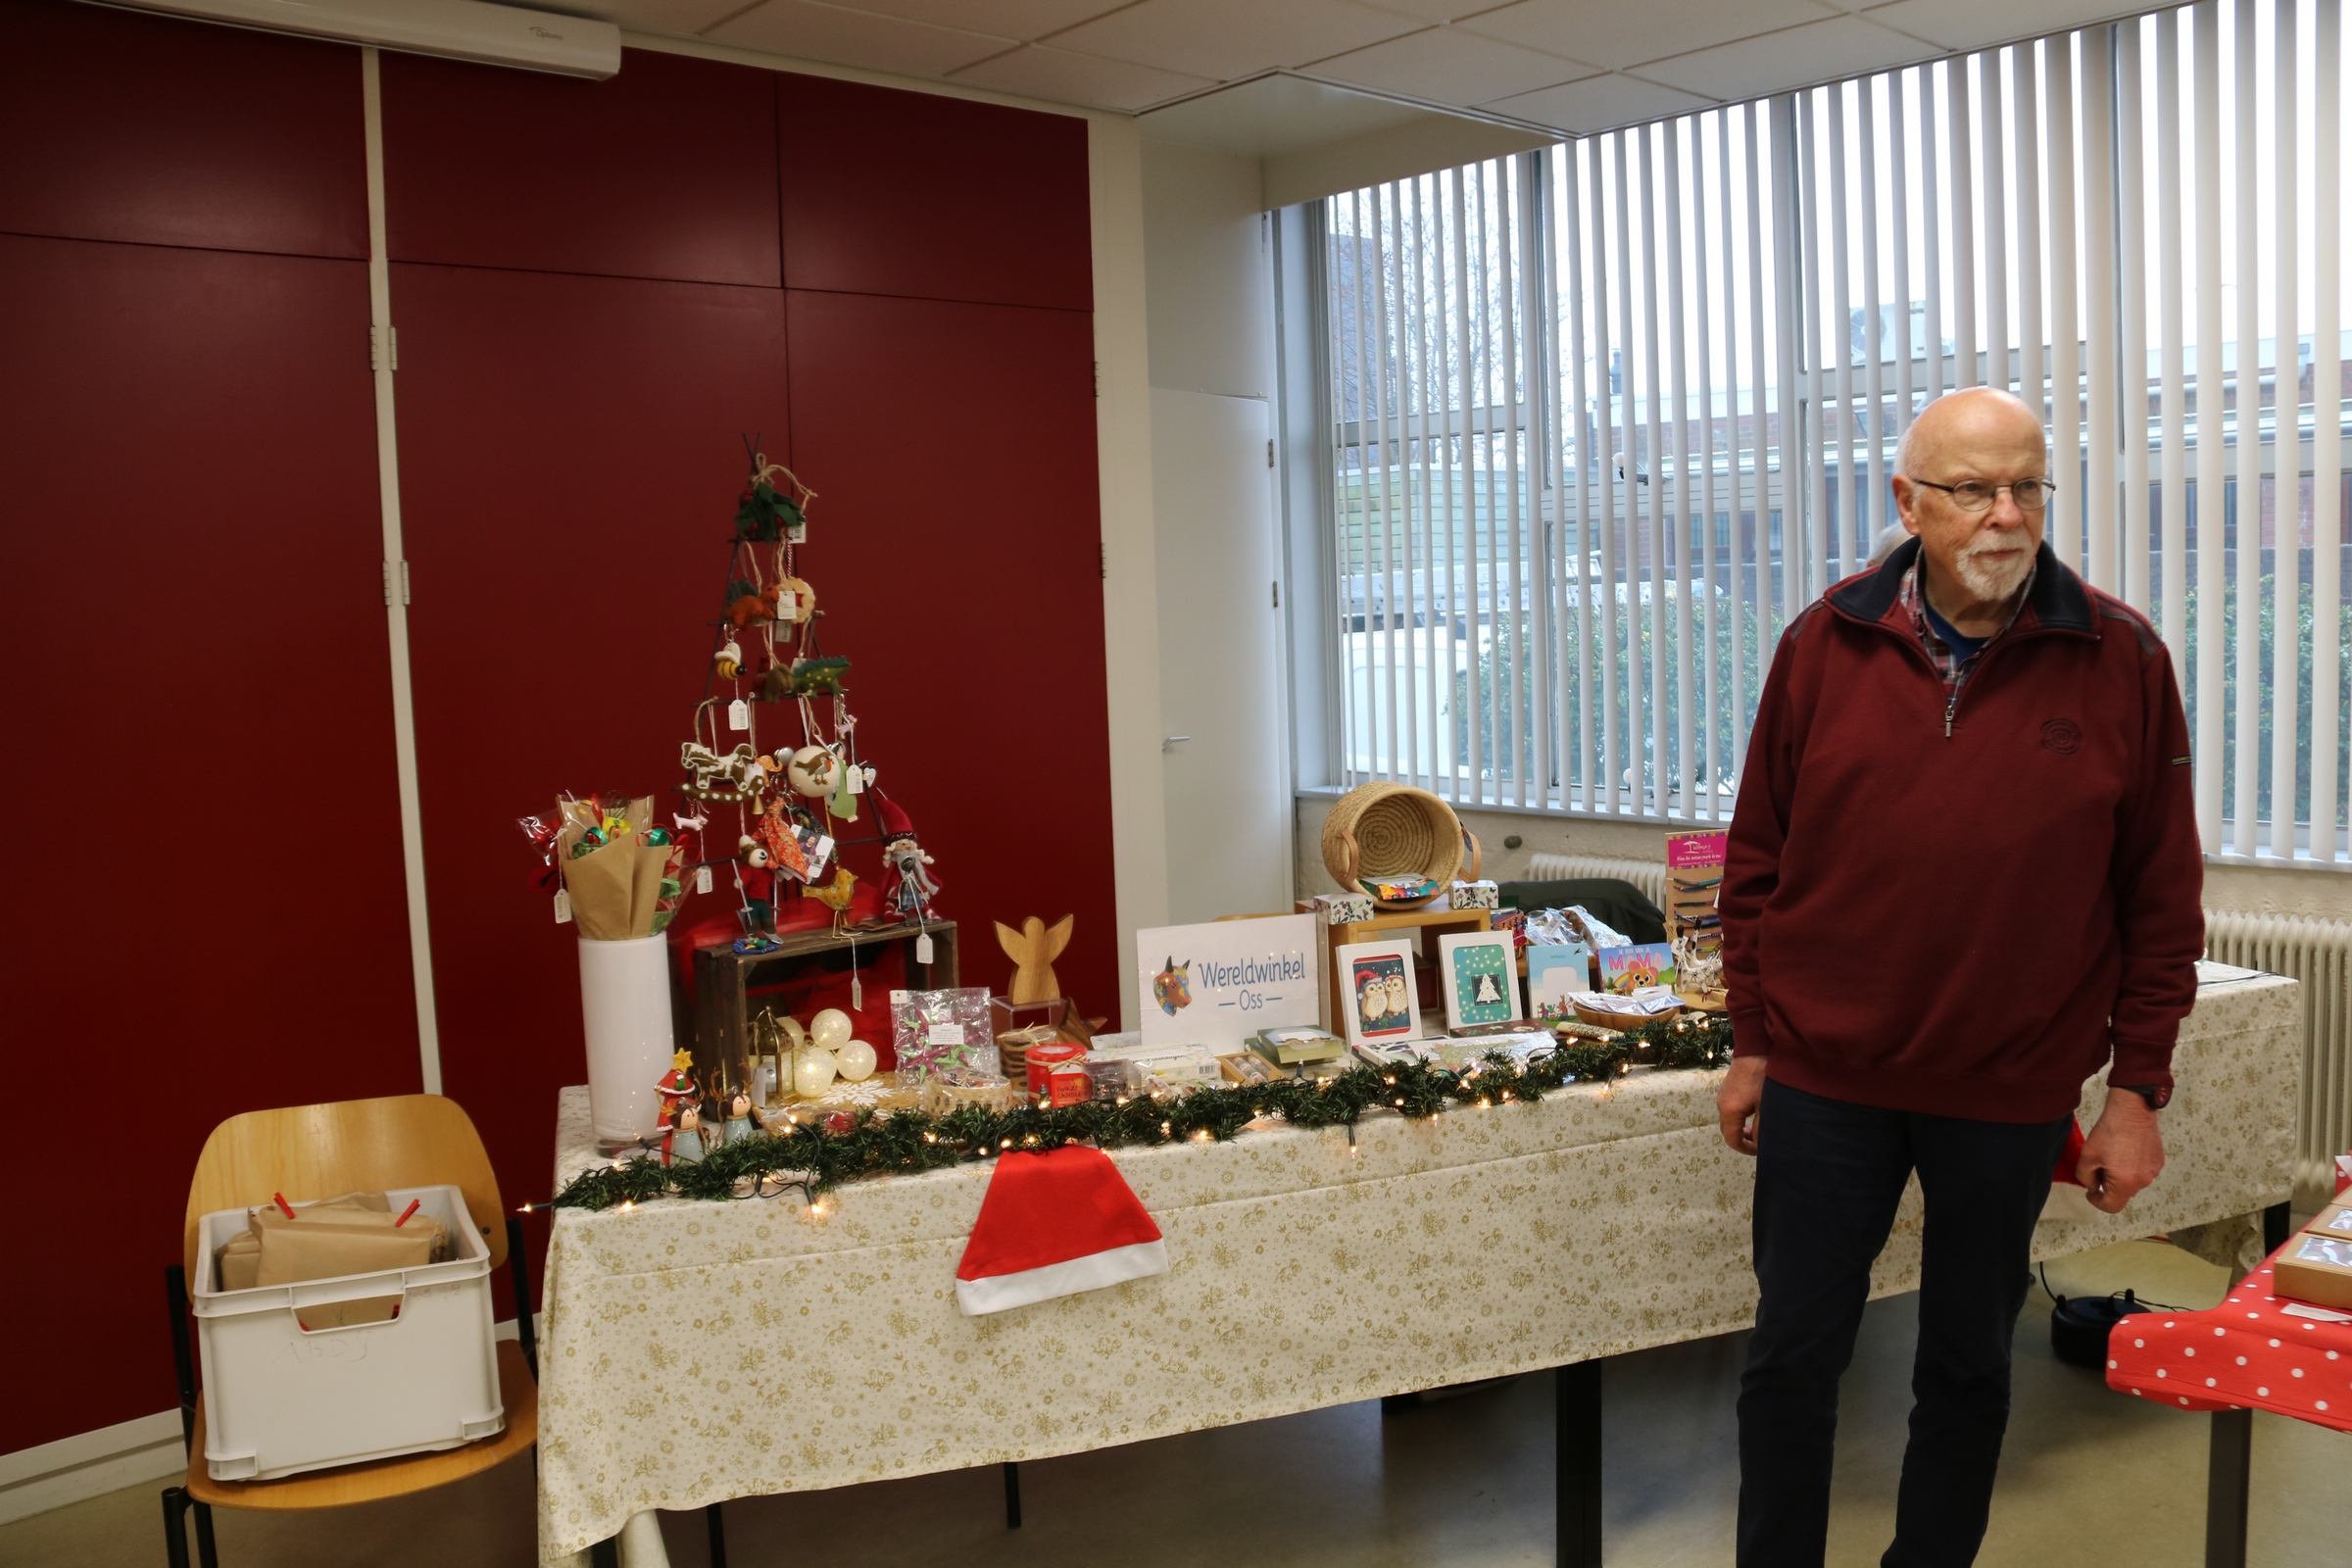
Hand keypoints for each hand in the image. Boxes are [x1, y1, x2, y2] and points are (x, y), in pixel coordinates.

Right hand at [1718, 1056, 1765, 1155]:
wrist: (1755, 1048)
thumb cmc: (1762, 1077)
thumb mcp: (1767, 1106)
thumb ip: (1763, 1128)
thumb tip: (1761, 1144)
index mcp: (1730, 1111)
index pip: (1732, 1140)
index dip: (1746, 1149)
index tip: (1761, 1151)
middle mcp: (1721, 1105)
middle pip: (1728, 1131)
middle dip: (1743, 1139)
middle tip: (1760, 1141)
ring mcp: (1722, 1096)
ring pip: (1729, 1120)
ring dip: (1742, 1128)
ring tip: (1759, 1128)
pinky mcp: (1727, 1088)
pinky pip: (1730, 1110)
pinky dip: (1740, 1118)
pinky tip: (1755, 1113)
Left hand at [2076, 1088, 2165, 1212]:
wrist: (2133, 1110)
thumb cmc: (2109, 1132)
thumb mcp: (2087, 1156)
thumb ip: (2085, 1178)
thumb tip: (2093, 1186)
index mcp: (2126, 1183)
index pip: (2112, 1207)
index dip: (2098, 1202)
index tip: (2091, 1191)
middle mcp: (2143, 1181)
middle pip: (2123, 1194)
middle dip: (2108, 1186)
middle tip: (2099, 1166)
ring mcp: (2154, 1171)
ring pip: (2132, 1182)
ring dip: (2120, 1176)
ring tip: (2112, 1155)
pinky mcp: (2159, 1161)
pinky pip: (2142, 1171)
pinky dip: (2131, 1167)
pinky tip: (2125, 1150)